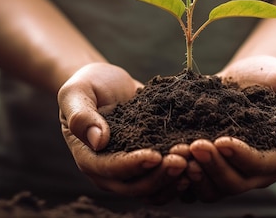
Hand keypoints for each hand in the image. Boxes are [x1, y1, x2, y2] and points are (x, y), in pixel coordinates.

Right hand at [58, 63, 187, 202]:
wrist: (106, 84)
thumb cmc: (88, 85)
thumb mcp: (76, 92)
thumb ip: (81, 115)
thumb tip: (97, 140)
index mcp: (89, 157)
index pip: (110, 169)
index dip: (133, 165)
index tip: (155, 155)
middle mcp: (109, 172)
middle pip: (136, 187)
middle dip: (161, 175)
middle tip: (183, 157)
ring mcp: (131, 172)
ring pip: (154, 191)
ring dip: (174, 180)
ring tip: (194, 161)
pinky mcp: (149, 167)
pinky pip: (166, 182)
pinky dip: (181, 178)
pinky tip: (198, 163)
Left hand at [183, 55, 275, 201]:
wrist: (249, 75)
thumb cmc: (275, 77)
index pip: (261, 166)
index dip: (241, 157)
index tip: (221, 140)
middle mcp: (256, 171)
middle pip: (234, 183)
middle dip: (213, 166)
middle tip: (194, 145)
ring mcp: (231, 171)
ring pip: (213, 189)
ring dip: (195, 174)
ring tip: (178, 152)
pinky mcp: (211, 166)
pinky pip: (195, 183)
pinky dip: (182, 176)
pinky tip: (169, 157)